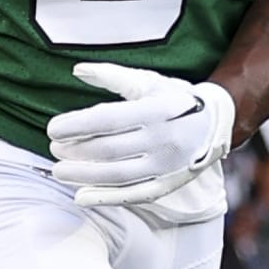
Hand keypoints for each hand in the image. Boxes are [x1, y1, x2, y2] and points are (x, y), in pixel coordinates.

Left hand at [46, 64, 234, 208]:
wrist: (216, 123)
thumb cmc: (175, 98)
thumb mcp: (149, 81)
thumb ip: (113, 76)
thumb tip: (77, 70)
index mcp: (157, 110)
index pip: (108, 120)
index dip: (76, 126)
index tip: (53, 129)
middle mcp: (164, 140)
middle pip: (109, 150)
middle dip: (76, 151)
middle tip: (54, 149)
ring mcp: (168, 166)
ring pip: (118, 175)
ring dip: (83, 176)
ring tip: (59, 171)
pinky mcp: (169, 185)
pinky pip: (133, 195)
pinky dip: (105, 198)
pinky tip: (80, 196)